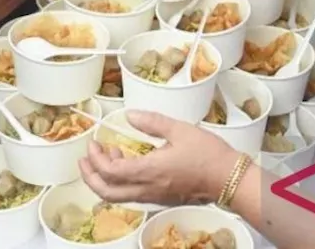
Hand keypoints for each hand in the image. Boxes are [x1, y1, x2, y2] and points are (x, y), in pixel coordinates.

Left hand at [80, 110, 237, 205]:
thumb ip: (152, 122)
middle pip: (107, 192)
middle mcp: (148, 188)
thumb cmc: (207, 153)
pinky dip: (121, 181)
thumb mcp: (179, 129)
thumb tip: (130, 115)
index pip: (110, 171)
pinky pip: (132, 195)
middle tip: (85, 158)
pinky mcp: (161, 198)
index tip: (93, 143)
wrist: (229, 179)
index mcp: (149, 171)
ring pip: (119, 196)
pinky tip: (128, 162)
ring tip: (108, 154)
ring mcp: (154, 196)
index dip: (96, 159)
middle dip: (90, 176)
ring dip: (105, 179)